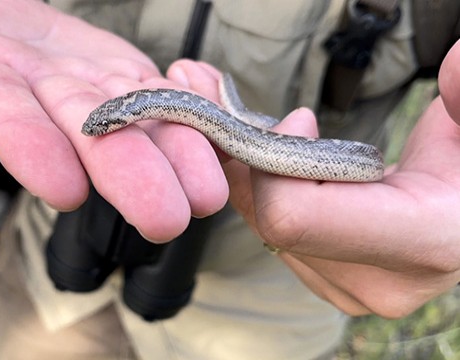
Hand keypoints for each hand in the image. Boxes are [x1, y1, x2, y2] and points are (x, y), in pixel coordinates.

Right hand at [0, 0, 228, 240]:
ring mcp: (95, 89)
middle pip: (89, 139)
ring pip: (140, 123)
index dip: (32, 148)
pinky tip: (230, 130)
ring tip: (211, 188)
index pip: (7, 120)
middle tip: (165, 218)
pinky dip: (200, 111)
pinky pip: (169, 93)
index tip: (63, 183)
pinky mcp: (131, 76)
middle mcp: (47, 98)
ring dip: (178, 154)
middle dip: (127, 176)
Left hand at [173, 46, 459, 316]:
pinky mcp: (333, 287)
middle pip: (272, 224)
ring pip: (266, 232)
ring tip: (300, 147)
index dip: (278, 159)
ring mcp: (353, 293)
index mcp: (424, 243)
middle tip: (285, 127)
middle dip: (264, 166)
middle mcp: (382, 284)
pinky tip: (301, 175)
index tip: (301, 120)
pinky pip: (273, 240)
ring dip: (263, 181)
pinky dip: (271, 200)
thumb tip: (453, 70)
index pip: (292, 217)